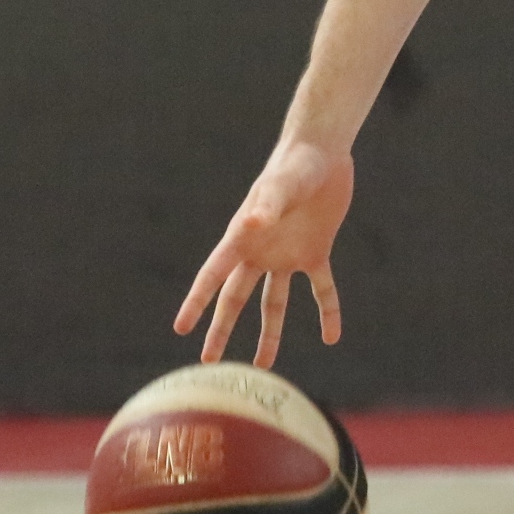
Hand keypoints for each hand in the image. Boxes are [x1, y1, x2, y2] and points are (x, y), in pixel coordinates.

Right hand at [174, 139, 351, 366]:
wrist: (322, 150)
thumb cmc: (294, 164)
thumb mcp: (280, 186)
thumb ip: (266, 206)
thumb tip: (248, 223)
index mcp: (243, 238)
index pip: (214, 276)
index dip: (197, 302)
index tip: (180, 328)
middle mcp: (261, 250)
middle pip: (236, 297)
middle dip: (222, 329)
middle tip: (209, 360)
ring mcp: (287, 253)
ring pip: (274, 302)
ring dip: (271, 332)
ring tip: (264, 364)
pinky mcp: (316, 250)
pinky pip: (322, 288)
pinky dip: (328, 311)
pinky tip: (333, 336)